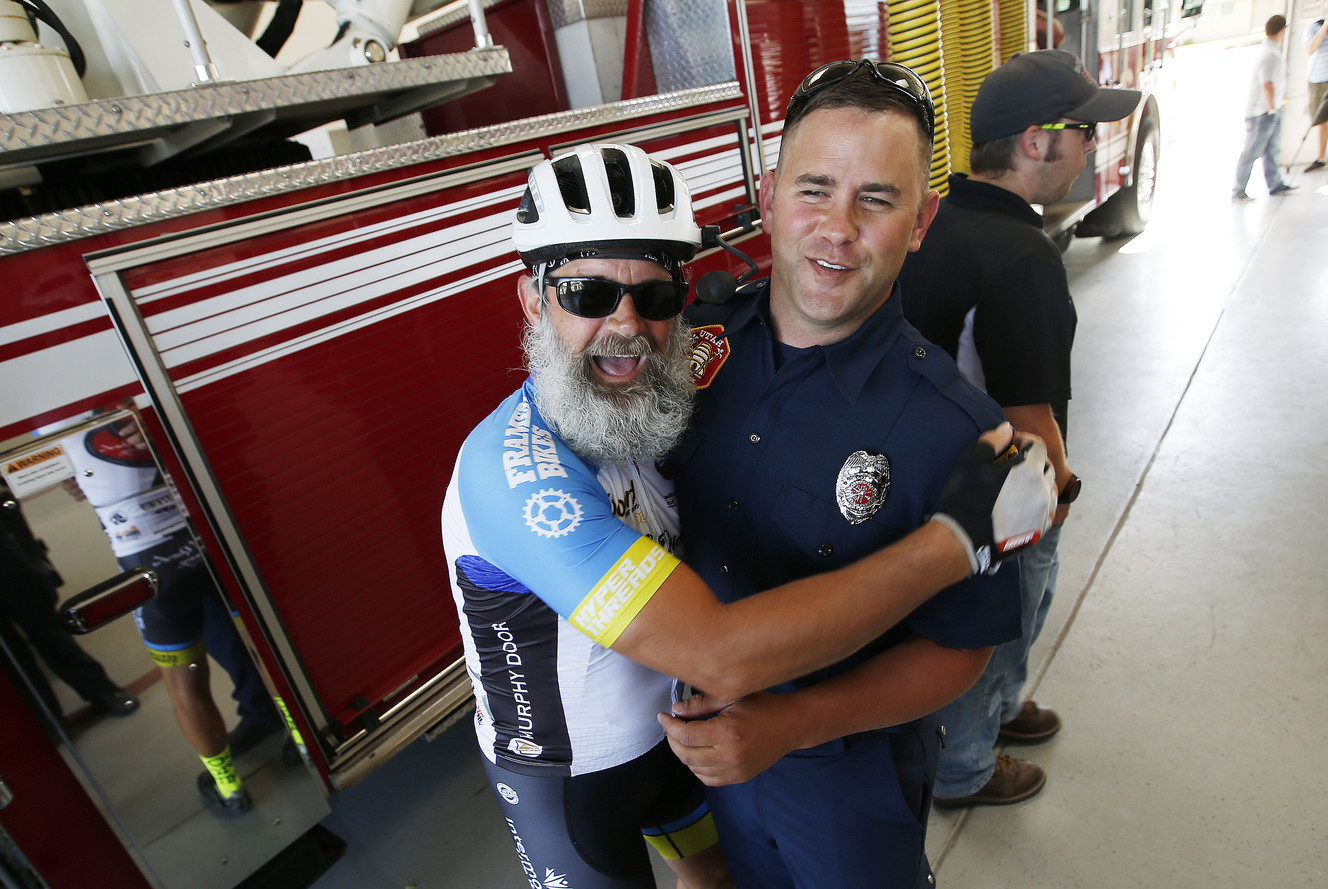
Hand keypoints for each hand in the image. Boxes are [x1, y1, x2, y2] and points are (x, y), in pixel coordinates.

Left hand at [659, 691, 800, 785]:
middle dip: (672, 740)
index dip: (669, 726)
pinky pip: (708, 778)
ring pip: (694, 768)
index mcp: (728, 732)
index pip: (686, 735)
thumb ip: (701, 704)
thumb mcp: (732, 697)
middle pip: (686, 754)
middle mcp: (731, 755)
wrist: (791, 725)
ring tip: (683, 738)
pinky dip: (697, 767)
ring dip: (683, 753)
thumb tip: (676, 711)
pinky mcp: (740, 778)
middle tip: (670, 726)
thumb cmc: (763, 706)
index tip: (663, 716)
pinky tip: (698, 752)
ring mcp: (736, 770)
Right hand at [930, 423, 1056, 573]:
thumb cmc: (966, 497)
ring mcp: (1043, 513)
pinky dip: (1039, 504)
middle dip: (1033, 461)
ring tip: (1019, 485)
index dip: (1024, 440)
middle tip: (1012, 464)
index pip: (1037, 446)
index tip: (1009, 443)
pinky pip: (1047, 512)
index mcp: (1030, 470)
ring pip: (1050, 491)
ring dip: (1038, 483)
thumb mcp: (973, 459)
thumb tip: (1007, 429)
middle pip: (1046, 467)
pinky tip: (1022, 505)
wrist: (963, 538)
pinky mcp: (1038, 531)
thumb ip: (994, 439)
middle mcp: (1043, 490)